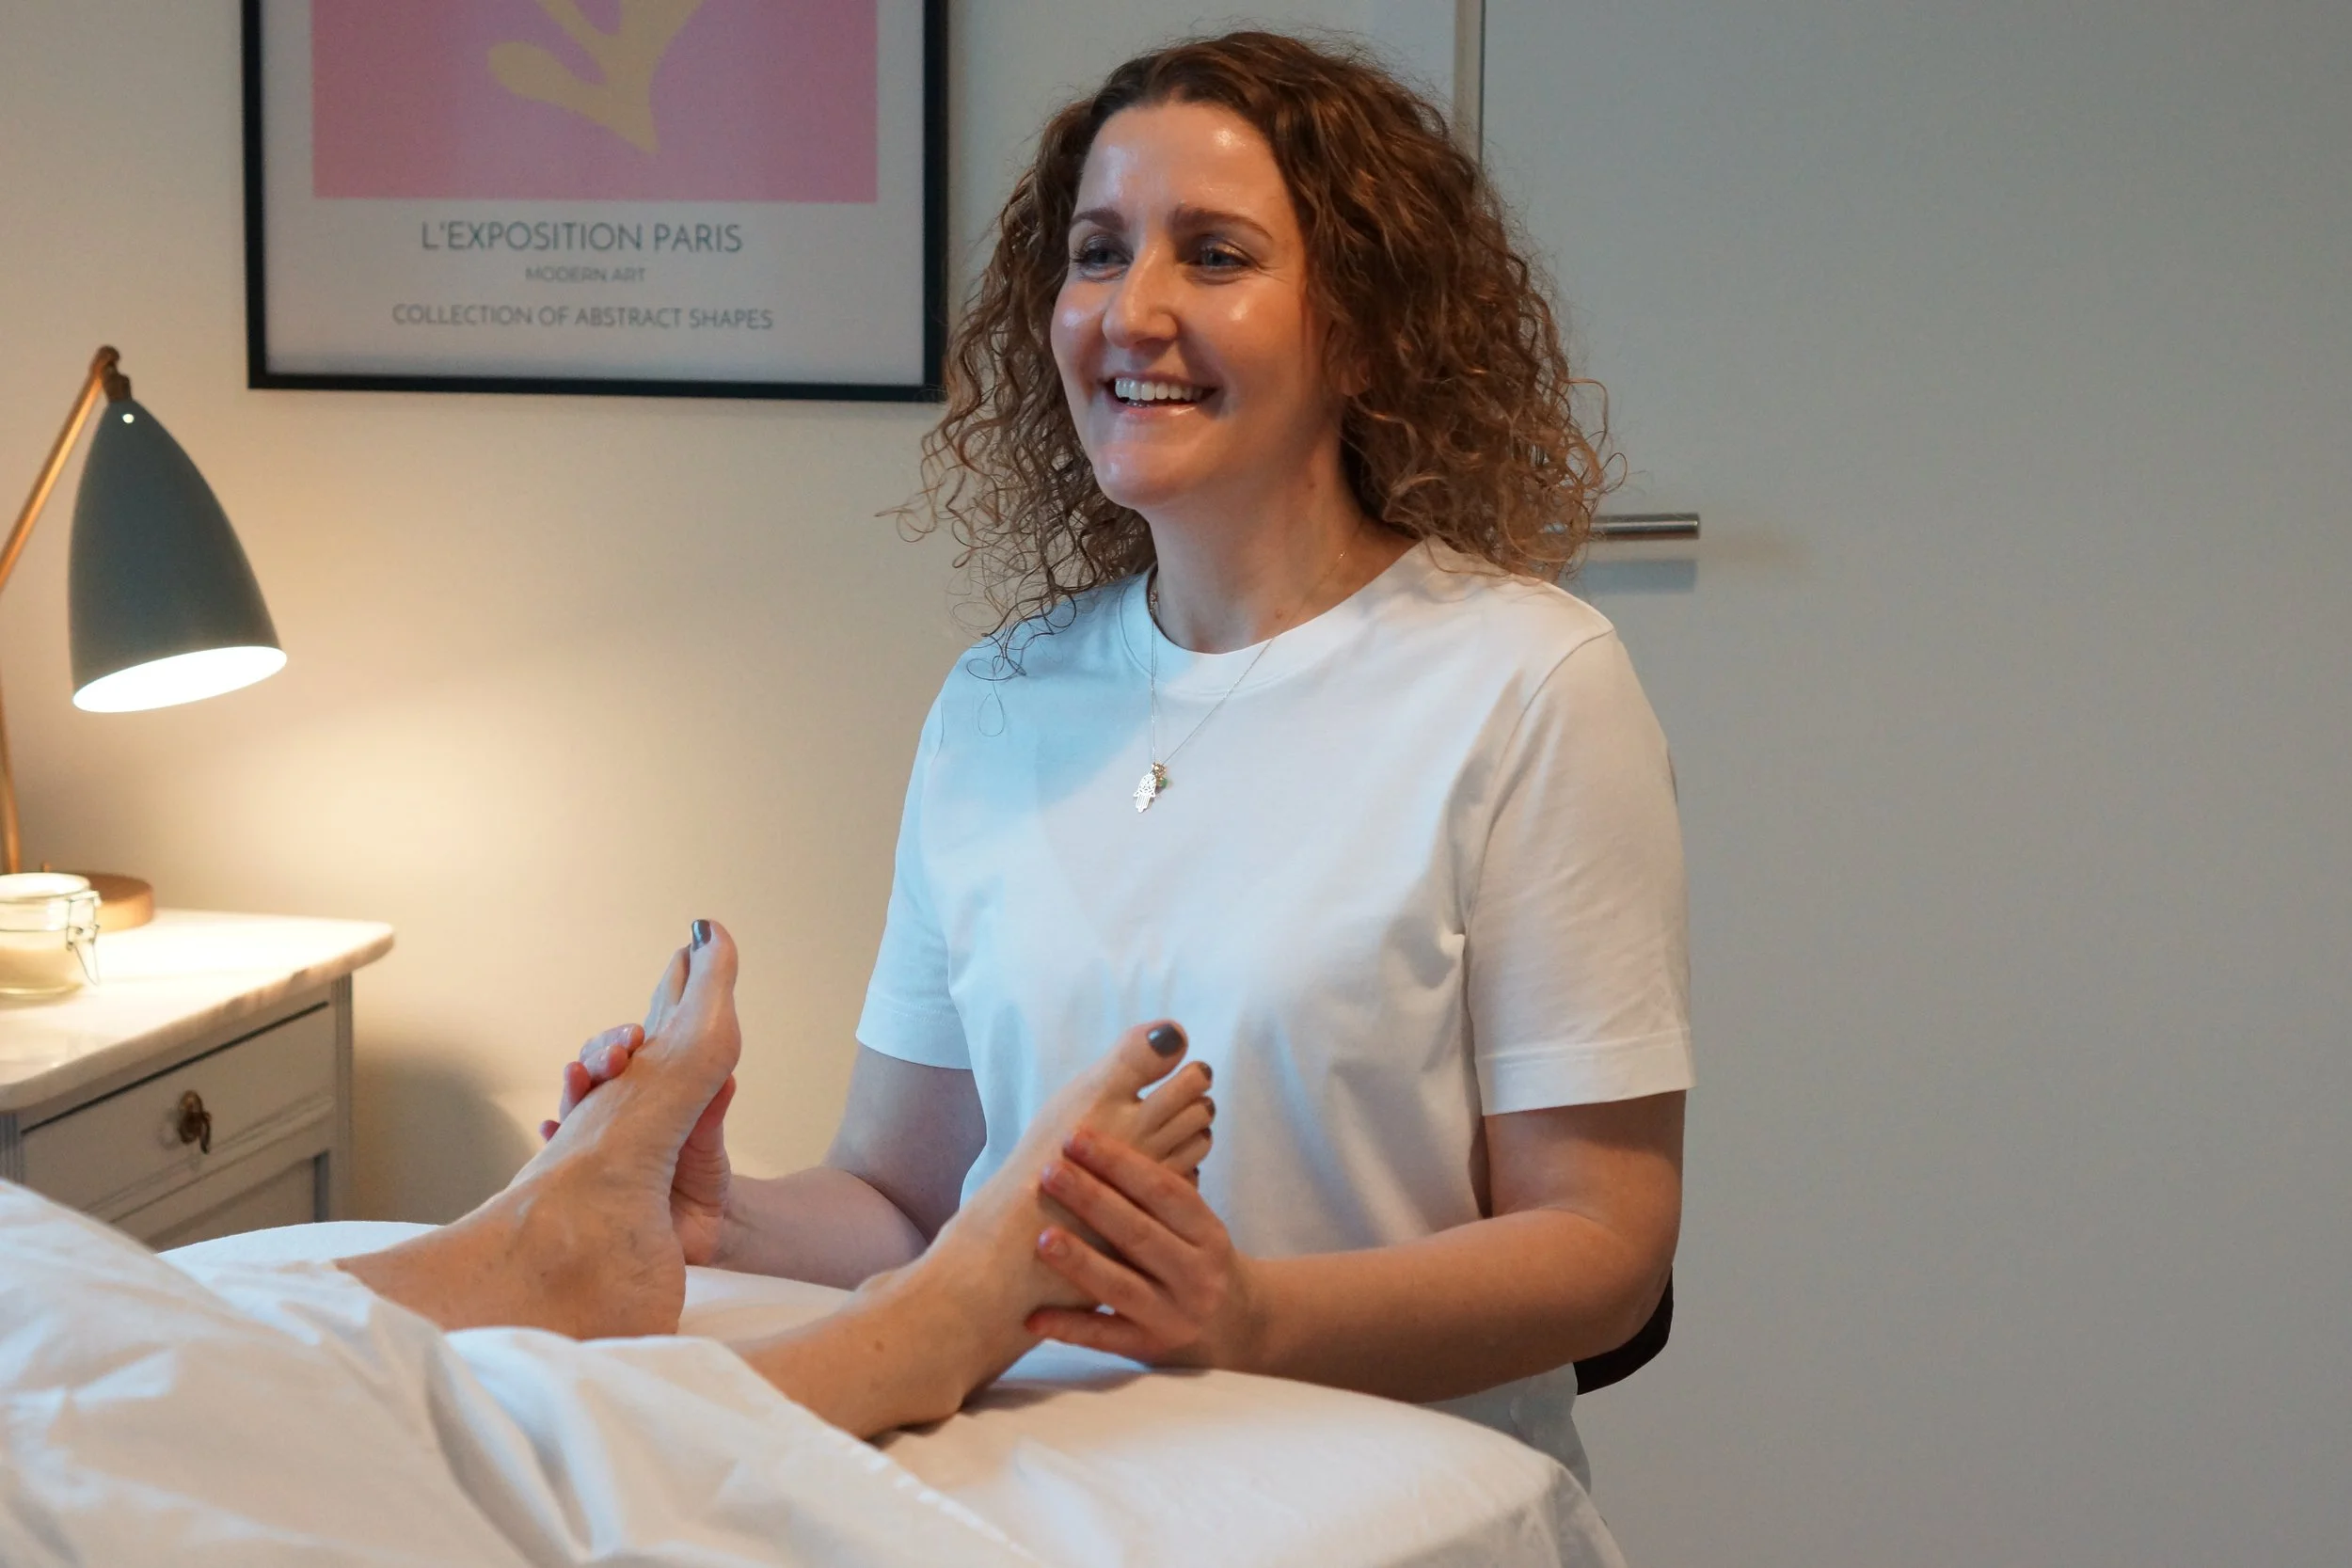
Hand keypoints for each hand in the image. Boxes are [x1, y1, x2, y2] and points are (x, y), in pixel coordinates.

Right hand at [538, 952, 737, 1266]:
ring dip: (574, 1087)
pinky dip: (554, 1139)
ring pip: (575, 1105)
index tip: (634, 1036)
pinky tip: (551, 1129)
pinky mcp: (580, 1178)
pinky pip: (558, 1154)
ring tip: (578, 1077)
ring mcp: (595, 1144)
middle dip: (599, 1056)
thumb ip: (711, 1119)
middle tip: (614, 1056)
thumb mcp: (710, 1149)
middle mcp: (616, 1116)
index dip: (624, 1041)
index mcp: (647, 1099)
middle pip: (597, 1073)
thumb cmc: (702, 1182)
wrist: (695, 1236)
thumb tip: (728, 1080)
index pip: (628, 1059)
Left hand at [1024, 1127, 1261, 1367]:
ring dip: (1081, 1261)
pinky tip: (1034, 1316)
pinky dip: (1070, 1327)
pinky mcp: (1152, 1349)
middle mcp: (1197, 1275)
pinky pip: (1106, 1337)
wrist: (1241, 1327)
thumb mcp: (1198, 1228)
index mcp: (1208, 1234)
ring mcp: (1176, 1316)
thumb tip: (1096, 1147)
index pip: (1163, 1191)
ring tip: (1042, 1238)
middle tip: (1049, 1172)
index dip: (1119, 1163)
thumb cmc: (1200, 1261)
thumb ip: (1158, 1197)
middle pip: (1139, 1234)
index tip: (1077, 1138)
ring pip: (1123, 1286)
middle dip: (1092, 1199)